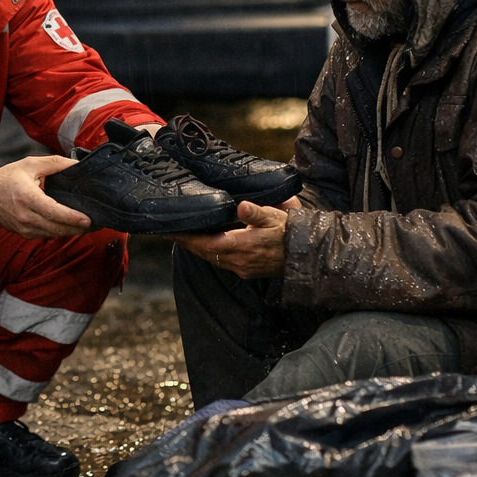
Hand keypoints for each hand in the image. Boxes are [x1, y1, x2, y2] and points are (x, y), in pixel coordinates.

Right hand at [0, 156, 92, 238]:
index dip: (72, 218)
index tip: (88, 220)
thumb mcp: (30, 164)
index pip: (53, 212)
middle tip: (98, 224)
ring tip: (89, 226)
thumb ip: (56, 163)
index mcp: (27, 197)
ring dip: (72, 231)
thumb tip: (78, 165)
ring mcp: (24, 228)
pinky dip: (60, 231)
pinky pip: (47, 235)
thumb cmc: (7, 178)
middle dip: (79, 228)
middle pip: (57, 228)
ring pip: (53, 234)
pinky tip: (71, 226)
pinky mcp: (24, 234)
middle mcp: (25, 216)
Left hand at [169, 197, 297, 278]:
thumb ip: (257, 212)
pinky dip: (208, 251)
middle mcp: (239, 262)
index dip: (187, 239)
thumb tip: (241, 206)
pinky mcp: (247, 270)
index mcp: (243, 247)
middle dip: (186, 243)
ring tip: (181, 236)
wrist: (308, 255)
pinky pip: (221, 261)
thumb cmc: (291, 232)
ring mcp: (242, 268)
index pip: (206, 244)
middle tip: (168, 231)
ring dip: (196, 248)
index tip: (170, 231)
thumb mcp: (276, 217)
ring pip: (211, 258)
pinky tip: (203, 242)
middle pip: (204, 253)